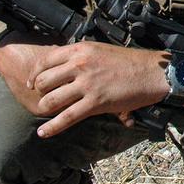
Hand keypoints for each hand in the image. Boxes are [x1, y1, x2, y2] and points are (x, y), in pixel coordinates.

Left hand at [25, 41, 169, 137]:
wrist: (152, 72)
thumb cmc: (130, 62)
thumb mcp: (101, 50)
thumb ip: (80, 56)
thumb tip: (63, 65)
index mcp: (80, 50)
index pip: (45, 61)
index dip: (34, 74)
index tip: (31, 83)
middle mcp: (79, 65)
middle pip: (44, 81)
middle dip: (39, 92)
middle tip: (43, 98)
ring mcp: (86, 84)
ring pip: (51, 100)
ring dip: (45, 108)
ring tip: (46, 113)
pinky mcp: (95, 103)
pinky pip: (66, 117)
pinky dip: (52, 127)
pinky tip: (43, 133)